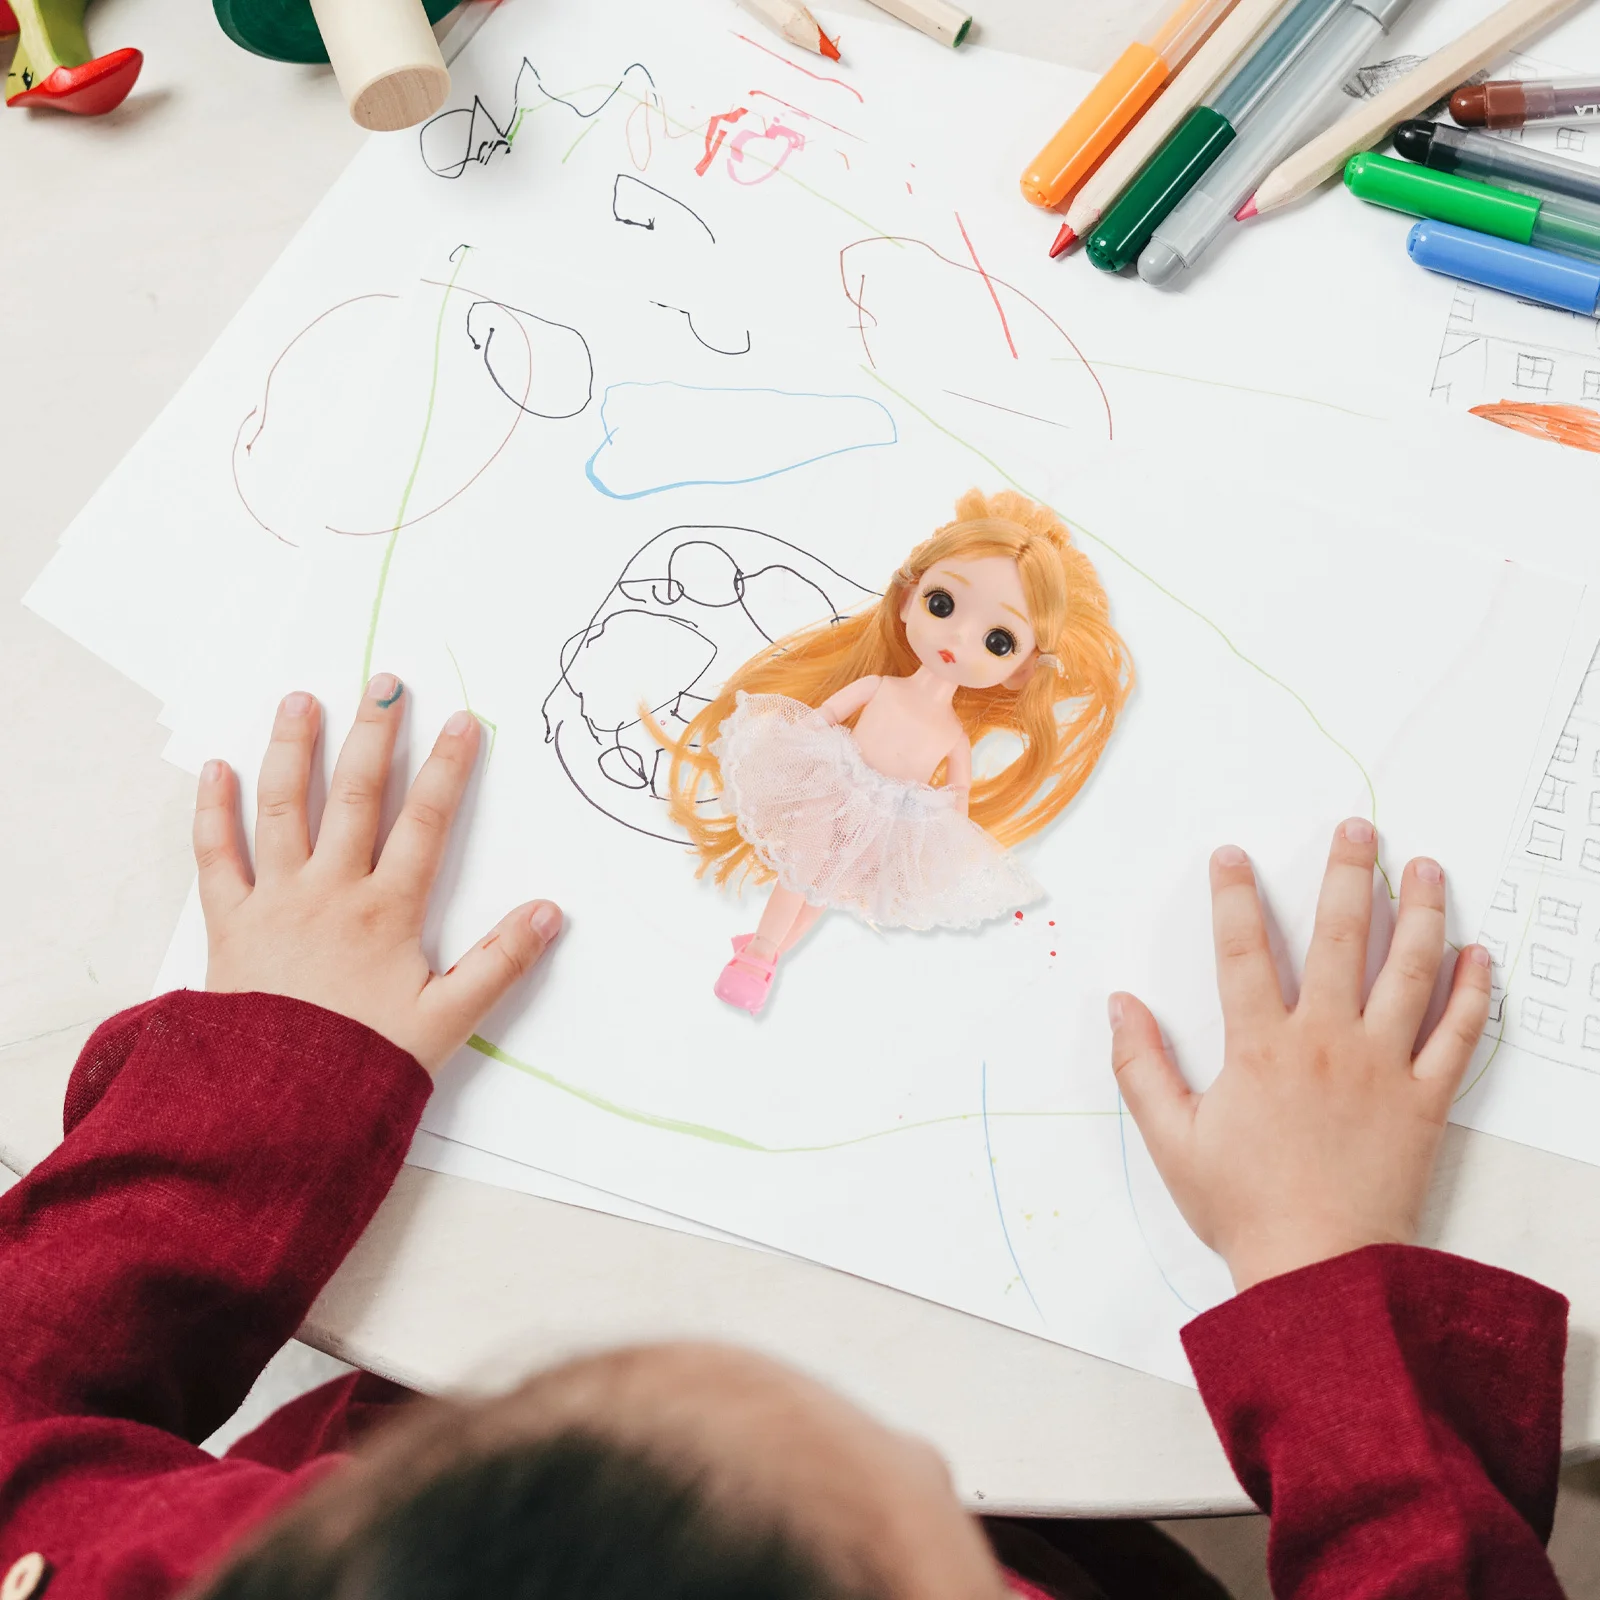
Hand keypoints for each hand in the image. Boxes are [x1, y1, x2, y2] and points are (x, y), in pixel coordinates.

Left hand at [193, 676, 561, 1071]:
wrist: (273, 1109)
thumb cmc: (363, 1065)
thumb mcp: (448, 1020)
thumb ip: (500, 963)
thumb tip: (550, 912)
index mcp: (387, 911)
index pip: (427, 823)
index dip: (449, 769)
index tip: (462, 720)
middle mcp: (331, 891)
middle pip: (356, 797)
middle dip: (375, 736)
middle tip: (385, 684)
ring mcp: (275, 901)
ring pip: (284, 809)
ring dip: (293, 750)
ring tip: (301, 700)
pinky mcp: (229, 924)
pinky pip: (215, 856)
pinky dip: (213, 810)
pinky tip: (217, 769)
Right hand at [1110, 819, 1491, 1291]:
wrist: (1320, 1273)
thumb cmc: (1244, 1208)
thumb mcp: (1171, 1139)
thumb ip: (1140, 1066)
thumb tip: (1119, 1004)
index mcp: (1260, 1047)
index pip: (1242, 950)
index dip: (1233, 895)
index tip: (1232, 855)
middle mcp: (1326, 1042)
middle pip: (1339, 938)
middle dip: (1348, 875)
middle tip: (1359, 829)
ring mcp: (1383, 1067)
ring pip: (1409, 972)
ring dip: (1421, 913)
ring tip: (1428, 868)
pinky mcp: (1426, 1101)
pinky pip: (1458, 1036)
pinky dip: (1472, 993)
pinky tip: (1478, 955)